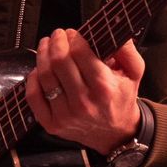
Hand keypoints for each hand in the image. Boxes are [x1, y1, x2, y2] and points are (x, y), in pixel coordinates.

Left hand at [26, 29, 143, 156]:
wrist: (115, 134)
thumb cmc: (121, 99)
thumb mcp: (134, 73)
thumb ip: (127, 50)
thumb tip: (113, 32)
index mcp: (104, 88)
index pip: (80, 52)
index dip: (73, 37)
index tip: (72, 33)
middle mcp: (83, 102)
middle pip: (59, 61)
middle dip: (56, 41)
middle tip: (58, 35)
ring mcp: (65, 115)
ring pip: (44, 75)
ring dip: (43, 54)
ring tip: (47, 46)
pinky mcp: (52, 123)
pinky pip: (33, 95)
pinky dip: (32, 78)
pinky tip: (39, 69)